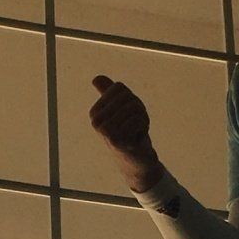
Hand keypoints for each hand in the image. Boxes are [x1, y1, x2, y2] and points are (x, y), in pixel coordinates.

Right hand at [89, 74, 161, 192]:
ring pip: (133, 107)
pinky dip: (144, 126)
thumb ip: (109, 93)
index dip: (131, 98)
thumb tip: (96, 78)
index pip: (119, 88)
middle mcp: (96, 121)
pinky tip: (138, 137)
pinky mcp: (116, 139)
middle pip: (127, 97)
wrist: (136, 160)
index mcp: (95, 112)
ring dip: (142, 118)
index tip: (129, 114)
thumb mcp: (120, 109)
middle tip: (135, 124)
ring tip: (136, 130)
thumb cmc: (130, 132)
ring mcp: (105, 131)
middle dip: (138, 109)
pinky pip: (138, 119)